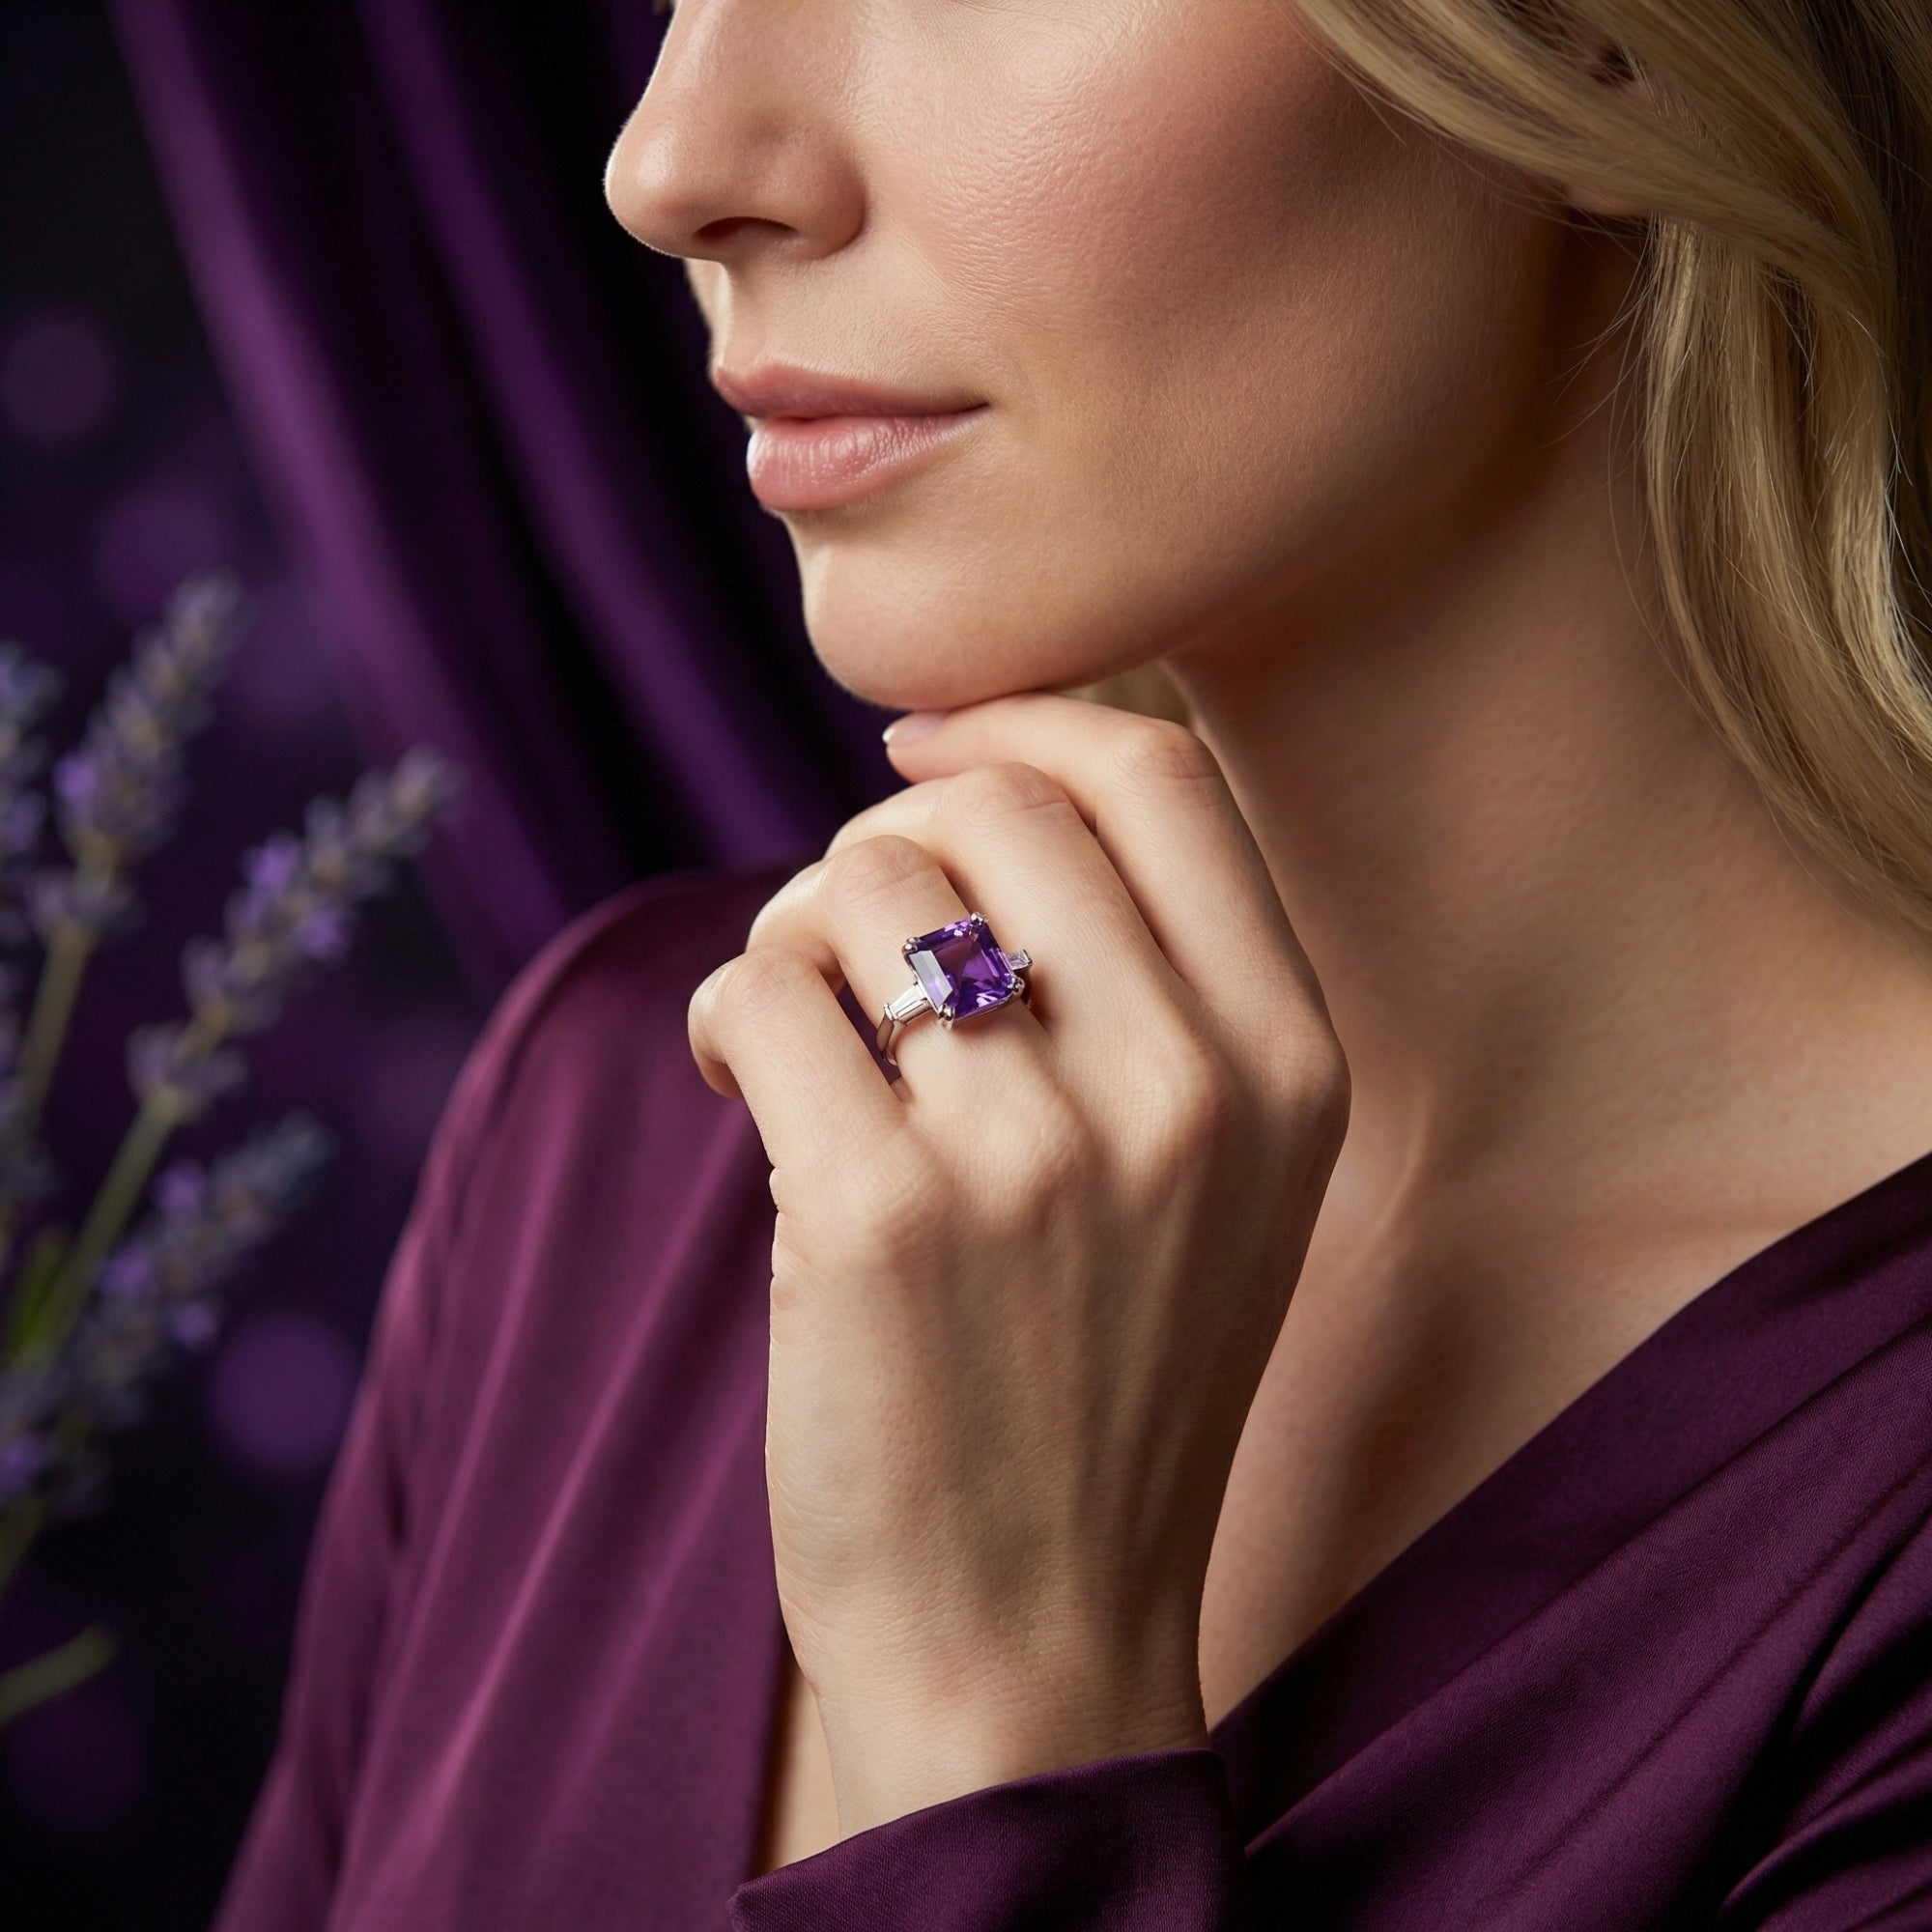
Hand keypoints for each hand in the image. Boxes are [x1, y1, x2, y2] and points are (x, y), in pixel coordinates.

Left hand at [687, 692, 1348, 1836]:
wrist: (1028, 1637)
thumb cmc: (1100, 1387)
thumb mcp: (1216, 1180)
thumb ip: (1149, 984)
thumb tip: (963, 784)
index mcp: (1291, 1062)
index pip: (1160, 776)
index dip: (1020, 725)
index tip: (922, 755)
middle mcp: (1188, 1088)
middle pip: (992, 805)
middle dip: (885, 842)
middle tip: (844, 948)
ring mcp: (1037, 1152)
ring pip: (856, 885)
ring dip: (794, 937)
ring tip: (797, 1041)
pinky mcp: (877, 1216)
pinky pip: (758, 992)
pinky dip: (726, 1020)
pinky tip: (742, 1095)